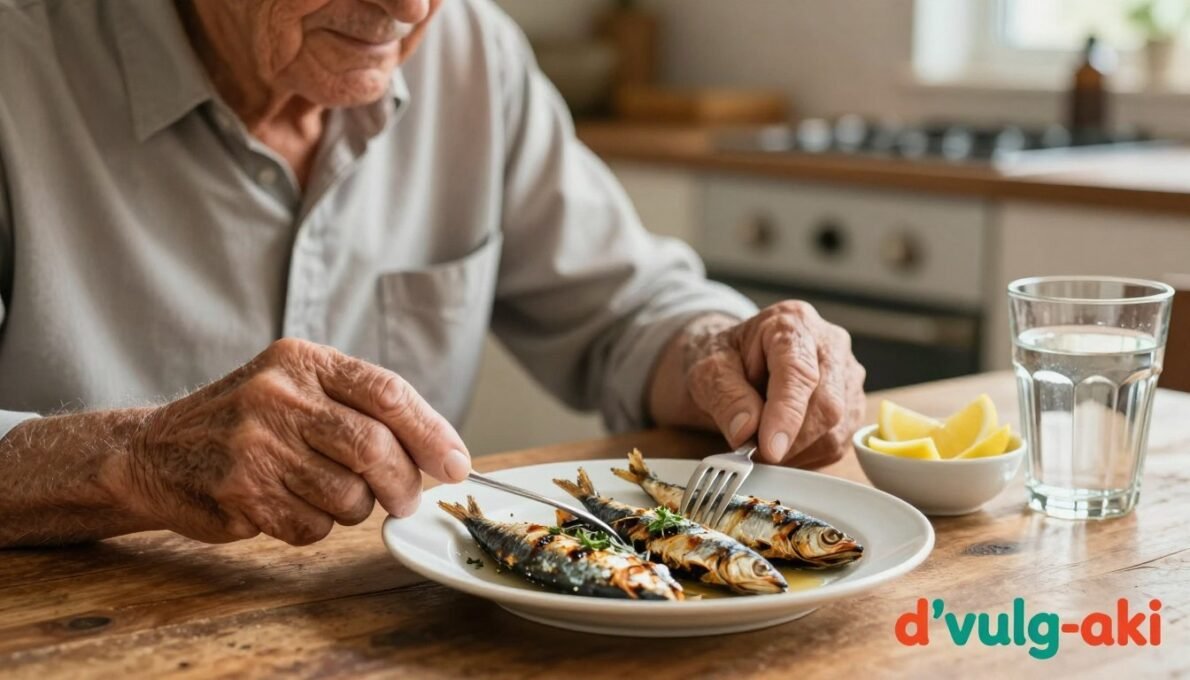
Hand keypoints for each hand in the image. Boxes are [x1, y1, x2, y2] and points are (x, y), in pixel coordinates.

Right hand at [123, 338, 470, 544]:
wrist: (152, 451)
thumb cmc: (245, 421)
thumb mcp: (295, 386)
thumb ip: (360, 407)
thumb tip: (439, 454)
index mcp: (302, 361)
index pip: (387, 393)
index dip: (432, 433)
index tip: (457, 464)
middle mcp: (278, 396)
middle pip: (375, 446)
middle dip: (404, 482)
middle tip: (406, 499)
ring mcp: (255, 444)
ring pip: (349, 495)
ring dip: (352, 508)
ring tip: (325, 493)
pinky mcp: (239, 492)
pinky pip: (312, 527)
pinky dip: (315, 527)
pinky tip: (287, 505)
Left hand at [651, 304, 865, 467]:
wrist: (738, 362)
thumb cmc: (726, 361)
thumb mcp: (708, 371)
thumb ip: (725, 396)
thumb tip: (746, 430)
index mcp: (792, 324)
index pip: (799, 372)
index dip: (786, 414)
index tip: (770, 448)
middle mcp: (830, 345)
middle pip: (827, 404)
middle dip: (790, 440)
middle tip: (755, 454)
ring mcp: (847, 375)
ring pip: (836, 430)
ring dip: (797, 451)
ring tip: (764, 442)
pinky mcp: (851, 405)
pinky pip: (837, 444)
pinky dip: (807, 455)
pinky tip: (783, 444)